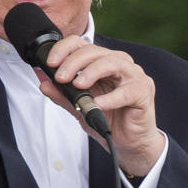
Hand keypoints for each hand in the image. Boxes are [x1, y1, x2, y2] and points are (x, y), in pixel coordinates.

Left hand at [36, 37, 165, 175]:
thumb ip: (63, 95)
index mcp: (102, 62)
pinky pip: (127, 91)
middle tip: (60, 77)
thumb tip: (44, 84)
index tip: (50, 63)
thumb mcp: (80, 108)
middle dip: (73, 63)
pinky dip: (110, 97)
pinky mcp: (143, 91)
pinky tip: (98, 104)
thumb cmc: (109, 119)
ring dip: (91, 72)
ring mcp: (133, 76)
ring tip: (78, 85)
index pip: (82, 44)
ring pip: (112, 63)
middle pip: (94, 51)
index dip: (65, 49)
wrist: (130, 143)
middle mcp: (119, 63)